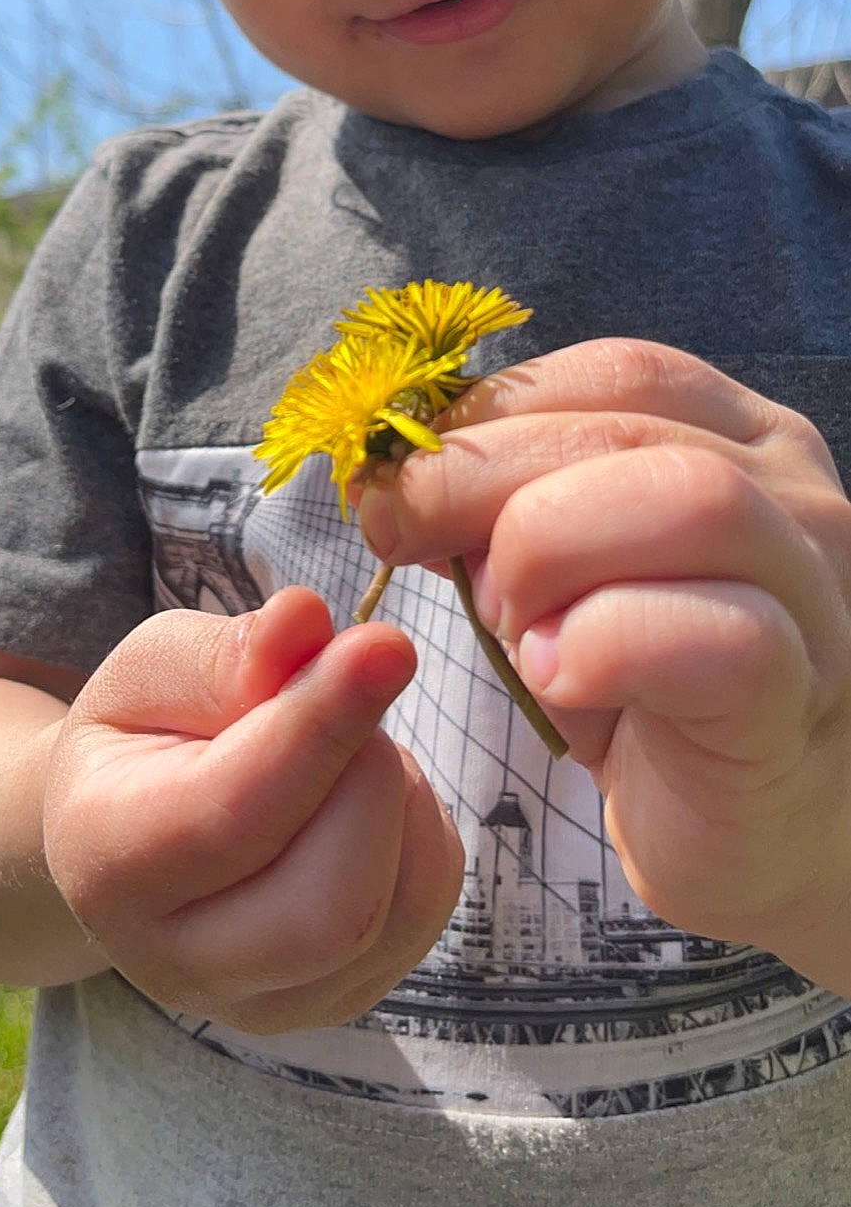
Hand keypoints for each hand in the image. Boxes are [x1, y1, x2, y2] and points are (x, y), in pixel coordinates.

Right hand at [43, 587, 463, 1031]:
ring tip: (347, 744)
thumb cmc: (148, 732)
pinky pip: (424, 911)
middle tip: (348, 694)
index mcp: (108, 861)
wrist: (136, 831)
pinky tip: (364, 794)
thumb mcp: (160, 667)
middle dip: (369, 778)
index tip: (386, 646)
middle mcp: (178, 964)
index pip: (236, 813)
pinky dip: (420, 830)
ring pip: (389, 915)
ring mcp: (262, 1004)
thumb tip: (307, 622)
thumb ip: (227, 652)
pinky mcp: (335, 1003)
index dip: (321, 727)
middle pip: (330, 907)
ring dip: (398, 798)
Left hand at [357, 337, 850, 989]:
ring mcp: (814, 591)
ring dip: (549, 548)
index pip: (614, 372)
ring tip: (508, 623)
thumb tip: (398, 476)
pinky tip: (558, 680)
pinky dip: (606, 646)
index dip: (489, 410)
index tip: (400, 474)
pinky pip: (720, 638)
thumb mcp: (565, 575)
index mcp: (739, 437)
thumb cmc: (649, 698)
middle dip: (479, 473)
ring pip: (692, 499)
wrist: (748, 833)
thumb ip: (510, 506)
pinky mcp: (800, 697)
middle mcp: (794, 494)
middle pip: (630, 423)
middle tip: (401, 540)